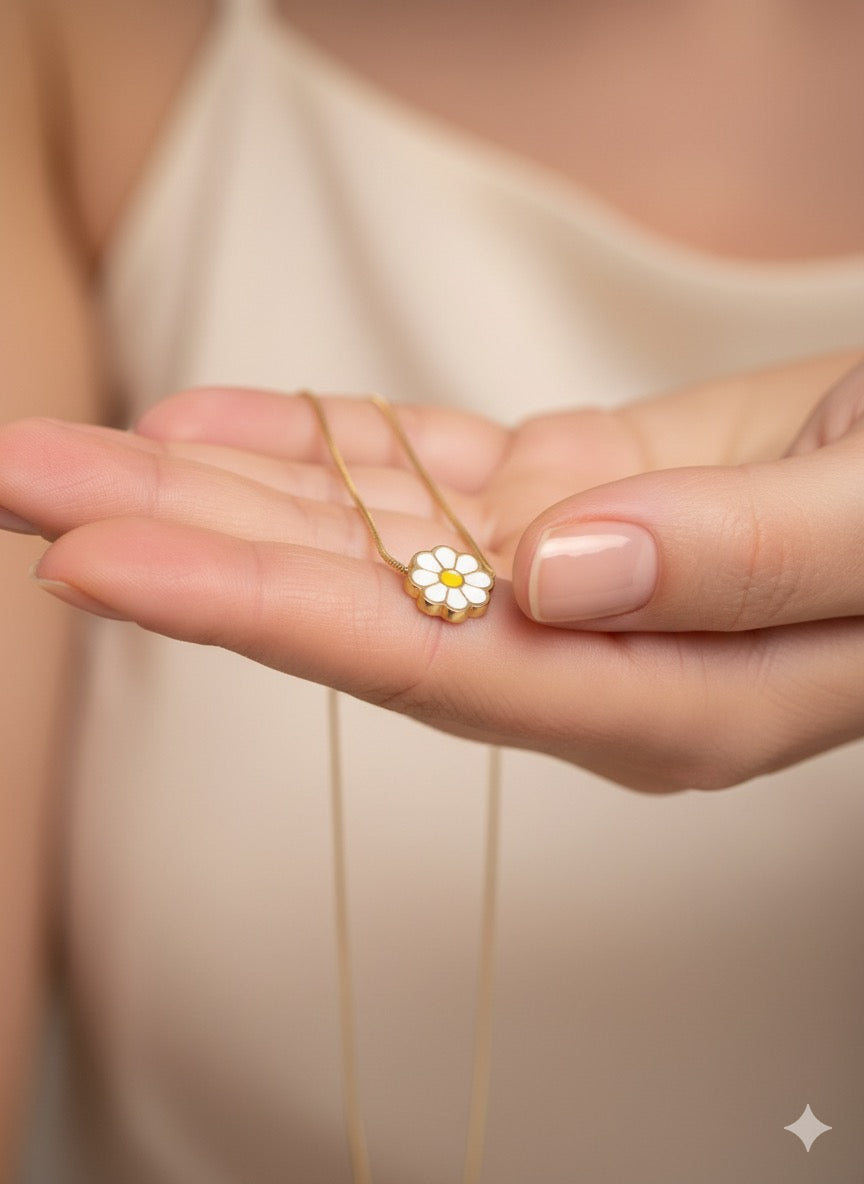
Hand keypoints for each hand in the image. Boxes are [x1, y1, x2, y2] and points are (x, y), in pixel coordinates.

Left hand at [0, 352, 859, 790]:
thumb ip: (737, 563)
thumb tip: (559, 569)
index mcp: (663, 694)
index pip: (420, 656)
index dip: (250, 607)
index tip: (96, 558)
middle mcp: (588, 649)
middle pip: (351, 603)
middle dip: (179, 544)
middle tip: (19, 481)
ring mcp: (569, 575)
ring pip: (369, 535)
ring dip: (219, 490)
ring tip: (74, 453)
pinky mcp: (575, 499)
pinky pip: (424, 478)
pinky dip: (323, 449)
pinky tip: (215, 430)